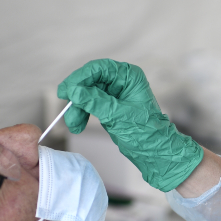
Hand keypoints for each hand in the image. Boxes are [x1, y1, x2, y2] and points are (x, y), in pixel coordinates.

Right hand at [57, 59, 202, 191]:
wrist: (155, 151)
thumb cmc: (146, 132)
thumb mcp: (118, 116)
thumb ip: (95, 102)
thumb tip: (74, 91)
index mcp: (130, 77)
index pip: (99, 69)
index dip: (80, 77)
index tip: (65, 90)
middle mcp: (122, 81)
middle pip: (90, 81)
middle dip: (77, 97)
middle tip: (66, 110)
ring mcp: (114, 94)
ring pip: (87, 94)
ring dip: (77, 108)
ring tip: (74, 125)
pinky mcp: (109, 106)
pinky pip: (89, 105)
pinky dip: (82, 114)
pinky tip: (78, 125)